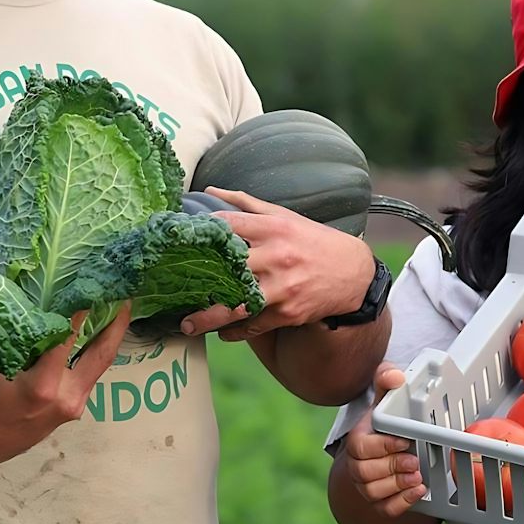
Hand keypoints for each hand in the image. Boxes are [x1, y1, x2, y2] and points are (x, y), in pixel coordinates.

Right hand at [0, 303, 130, 468]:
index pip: (66, 340)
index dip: (79, 313)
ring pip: (101, 364)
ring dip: (111, 336)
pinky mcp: (77, 407)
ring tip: (119, 308)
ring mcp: (75, 404)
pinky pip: (91, 374)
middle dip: (117, 323)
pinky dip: (95, 351)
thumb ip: (9, 338)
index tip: (90, 288)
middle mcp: (66, 396)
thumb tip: (23, 300)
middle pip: (102, 353)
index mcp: (42, 386)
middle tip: (125, 295)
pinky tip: (99, 333)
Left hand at [177, 186, 375, 339]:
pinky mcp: (288, 312)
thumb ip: (246, 204)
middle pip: (226, 269)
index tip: (173, 241)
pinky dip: (234, 332)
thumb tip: (210, 191)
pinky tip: (221, 332)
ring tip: (187, 324)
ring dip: (208, 318)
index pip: (226, 226)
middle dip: (196, 279)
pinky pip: (253, 326)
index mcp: (273, 228)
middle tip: (170, 289)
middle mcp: (276, 256)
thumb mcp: (284, 216)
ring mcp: (282, 287)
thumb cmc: (314, 241)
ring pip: (236, 305)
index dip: (197, 232)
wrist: (354, 273)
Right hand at [341, 364, 425, 515]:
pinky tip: (419, 490)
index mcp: (358, 438)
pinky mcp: (379, 501)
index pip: (359, 447)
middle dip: (392, 467)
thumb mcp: (387, 394)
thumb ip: (387, 378)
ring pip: (373, 492)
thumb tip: (395, 376)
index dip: (382, 446)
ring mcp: (366, 485)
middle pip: (364, 472)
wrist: (387, 445)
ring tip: (418, 476)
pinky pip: (385, 509)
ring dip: (397, 486)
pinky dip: (402, 503)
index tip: (404, 441)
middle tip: (415, 461)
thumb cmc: (386, 419)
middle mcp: (358, 464)